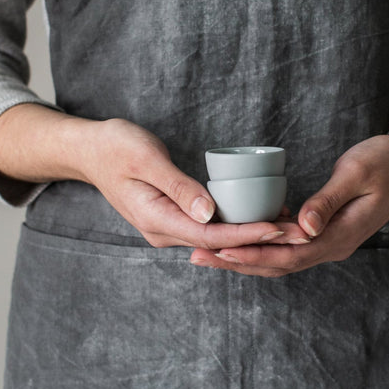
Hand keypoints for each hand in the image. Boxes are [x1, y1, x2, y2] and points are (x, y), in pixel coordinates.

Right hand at [0, 105, 307, 248]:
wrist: (89, 150)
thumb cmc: (116, 147)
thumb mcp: (146, 159)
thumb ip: (177, 186)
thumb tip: (208, 213)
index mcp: (156, 219)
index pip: (211, 234)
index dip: (247, 233)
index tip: (278, 229)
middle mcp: (163, 231)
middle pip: (219, 241)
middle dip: (259, 239)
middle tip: (299, 234)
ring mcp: (166, 227)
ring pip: (216, 237)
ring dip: (251, 234)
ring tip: (289, 227)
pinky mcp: (172, 217)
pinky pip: (209, 227)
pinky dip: (236, 223)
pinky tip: (259, 216)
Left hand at [189, 133, 388, 275]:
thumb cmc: (386, 162)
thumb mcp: (358, 173)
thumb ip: (329, 200)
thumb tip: (302, 226)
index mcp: (340, 236)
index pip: (288, 256)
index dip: (252, 254)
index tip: (219, 249)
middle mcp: (332, 246)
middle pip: (277, 265)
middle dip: (236, 262)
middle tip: (197, 257)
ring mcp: (328, 241)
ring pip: (279, 259)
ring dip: (244, 257)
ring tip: (207, 252)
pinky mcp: (323, 231)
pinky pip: (287, 245)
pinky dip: (261, 244)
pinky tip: (237, 235)